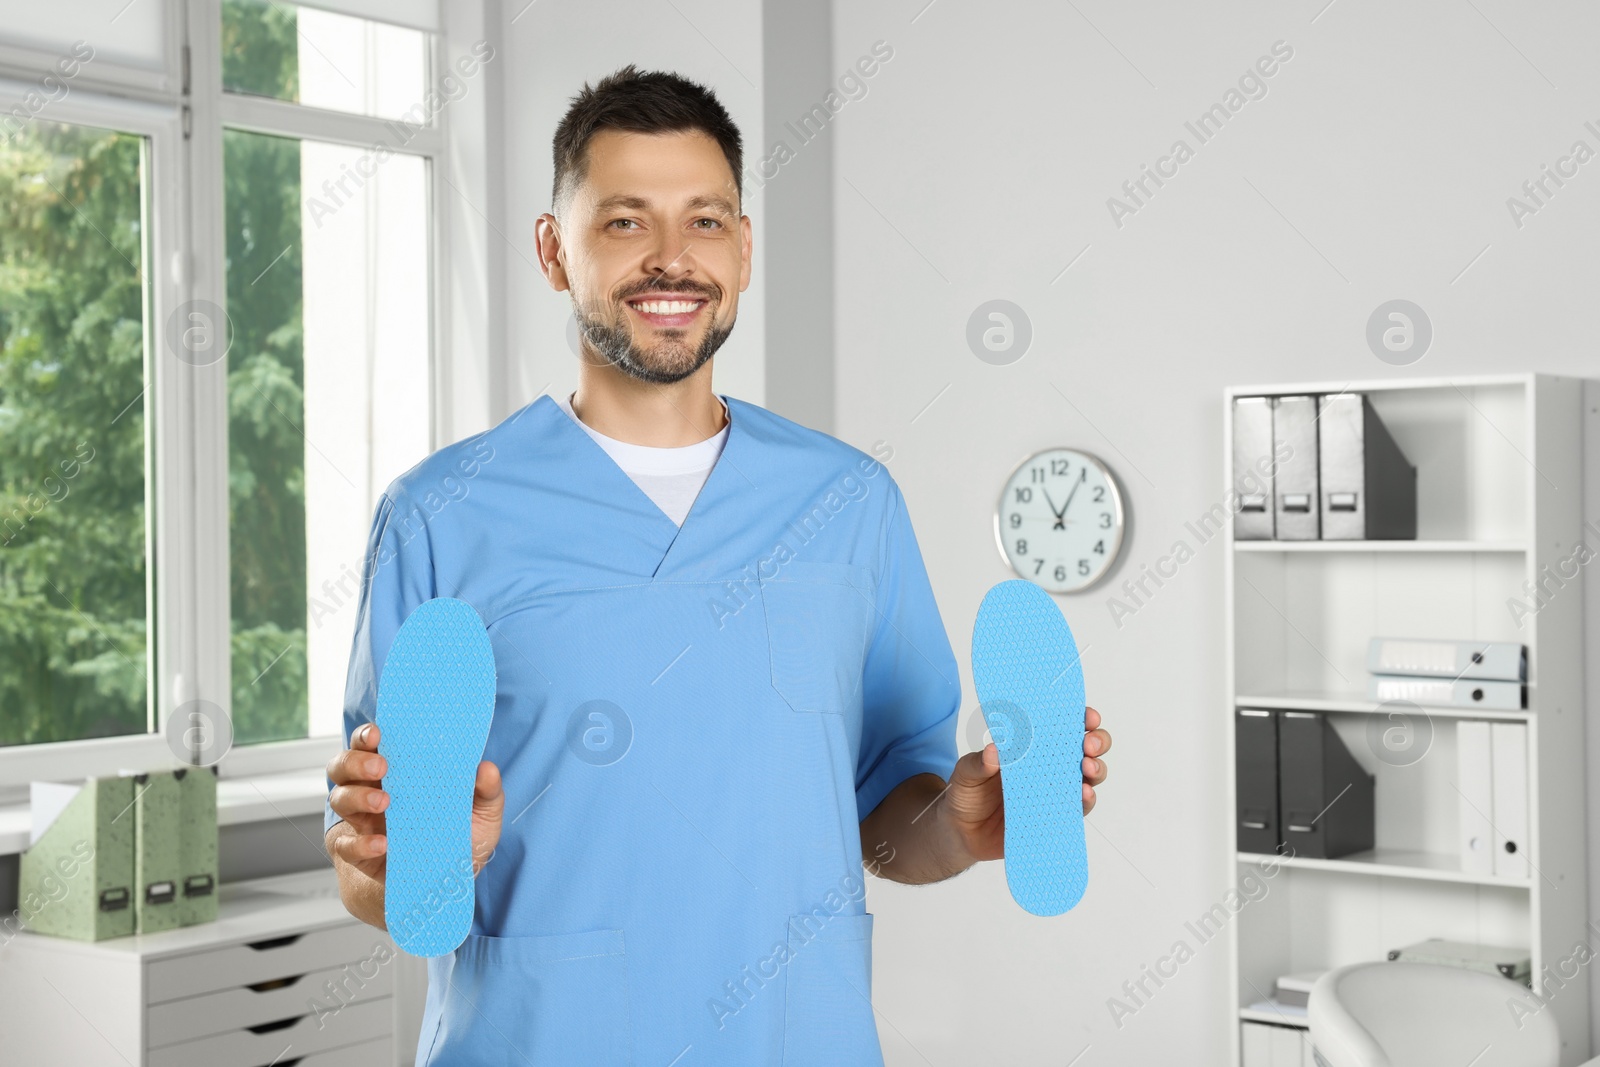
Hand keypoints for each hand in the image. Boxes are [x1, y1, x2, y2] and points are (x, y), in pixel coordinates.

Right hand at [325, 723, 505, 878]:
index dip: (367, 735)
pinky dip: (361, 843)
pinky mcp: (358, 855)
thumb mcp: (481, 817)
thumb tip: (487, 768)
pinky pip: (347, 845)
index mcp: (398, 775)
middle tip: (382, 766)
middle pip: (343, 766)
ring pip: (339, 800)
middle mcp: (371, 792)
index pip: (370, 745)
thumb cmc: (457, 841)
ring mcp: (361, 823)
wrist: (439, 889)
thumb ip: (487, 793)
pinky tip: (382, 844)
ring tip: (384, 802)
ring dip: (357, 796)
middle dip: (356, 761)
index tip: (379, 733)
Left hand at [943, 705, 1111, 864]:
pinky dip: (1086, 801)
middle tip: (1088, 744)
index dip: (1080, 718)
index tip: (1087, 716)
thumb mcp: (965, 773)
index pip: (1061, 726)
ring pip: (1089, 777)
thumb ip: (977, 764)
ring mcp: (1054, 791)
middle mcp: (1048, 766)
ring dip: (1096, 770)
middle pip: (1087, 749)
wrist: (962, 833)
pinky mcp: (1054, 816)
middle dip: (1097, 742)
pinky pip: (1077, 808)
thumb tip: (994, 751)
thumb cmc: (967, 794)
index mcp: (1030, 746)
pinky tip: (1084, 794)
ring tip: (1087, 769)